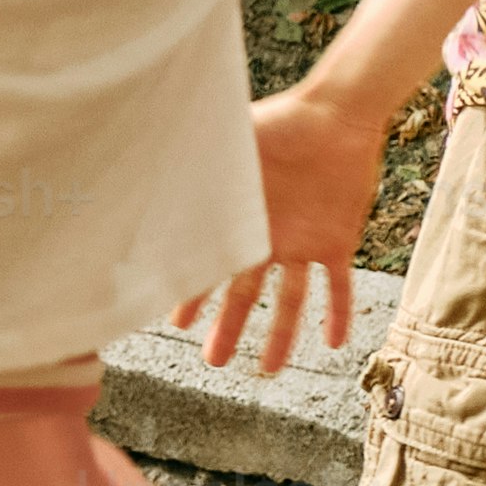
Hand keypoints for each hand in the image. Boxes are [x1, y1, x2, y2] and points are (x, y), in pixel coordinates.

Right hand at [178, 84, 401, 374]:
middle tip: (213, 361)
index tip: (174, 322)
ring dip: (280, 336)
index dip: (192, 295)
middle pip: (244, 294)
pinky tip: (335, 343)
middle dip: (228, 328)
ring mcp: (302, 242)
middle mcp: (266, 237)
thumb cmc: (278, 123)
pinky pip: (340, 286)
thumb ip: (196, 166)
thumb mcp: (229, 145)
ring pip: (290, 301)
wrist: (334, 115)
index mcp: (238, 220)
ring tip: (269, 370)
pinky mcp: (337, 241)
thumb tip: (146, 161)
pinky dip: (339, 313)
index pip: (209, 265)